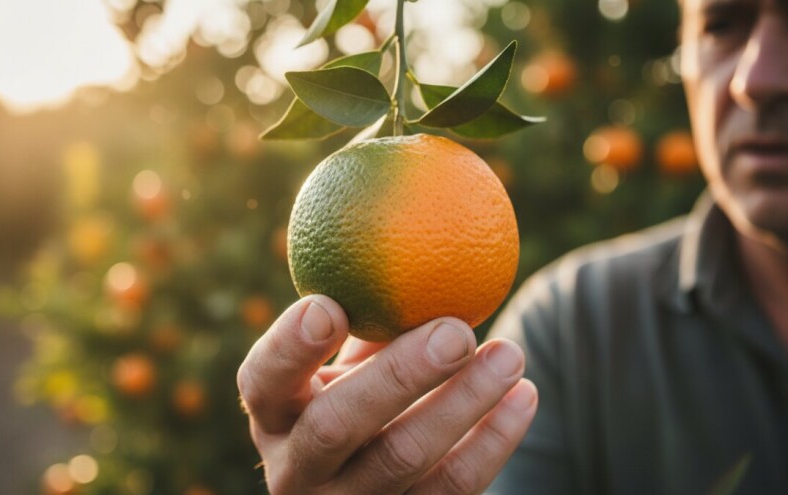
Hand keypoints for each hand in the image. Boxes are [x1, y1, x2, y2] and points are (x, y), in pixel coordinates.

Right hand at [237, 295, 537, 493]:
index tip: (330, 305)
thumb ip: (366, 316)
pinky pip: (452, 489)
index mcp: (274, 413)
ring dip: (464, 403)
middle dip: (400, 375)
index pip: (262, 381)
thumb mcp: (346, 361)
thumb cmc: (358, 394)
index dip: (290, 346)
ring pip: (402, 458)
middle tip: (456, 331)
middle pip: (336, 425)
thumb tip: (422, 226)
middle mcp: (296, 467)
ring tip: (510, 355)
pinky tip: (525, 396)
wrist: (365, 484)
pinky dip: (495, 441)